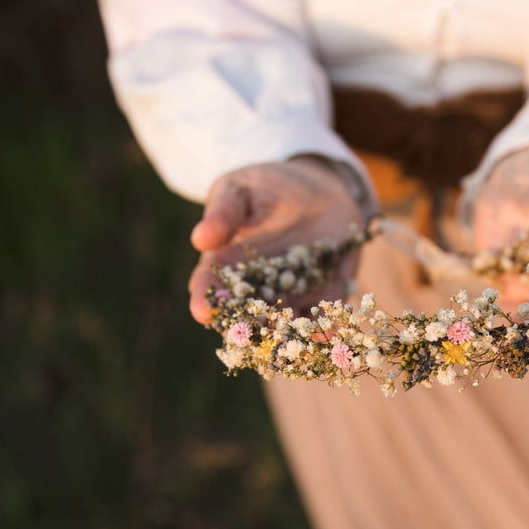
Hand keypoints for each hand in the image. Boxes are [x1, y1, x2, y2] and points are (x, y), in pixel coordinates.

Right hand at [188, 157, 362, 323]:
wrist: (319, 190)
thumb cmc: (268, 186)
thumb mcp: (241, 188)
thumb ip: (224, 210)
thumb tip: (201, 238)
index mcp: (227, 265)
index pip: (209, 287)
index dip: (204, 300)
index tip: (203, 310)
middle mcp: (257, 290)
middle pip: (246, 317)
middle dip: (247, 328)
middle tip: (249, 334)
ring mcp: (291, 298)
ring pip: (285, 327)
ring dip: (286, 337)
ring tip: (290, 341)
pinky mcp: (324, 298)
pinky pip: (324, 319)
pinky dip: (326, 329)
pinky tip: (328, 333)